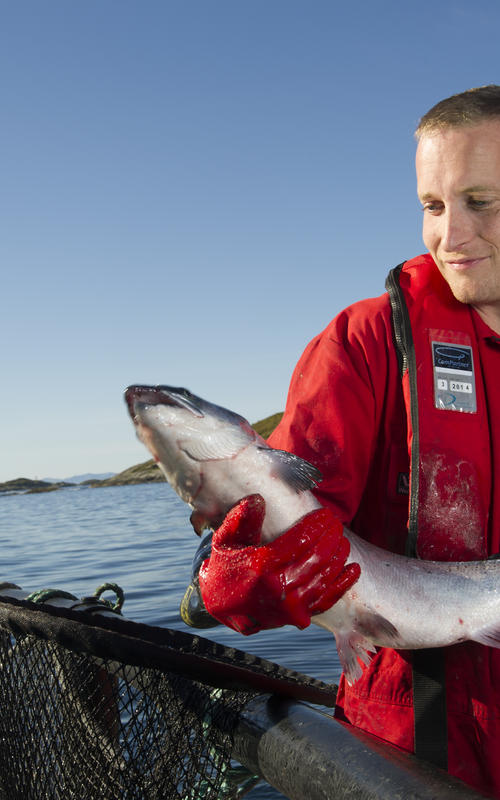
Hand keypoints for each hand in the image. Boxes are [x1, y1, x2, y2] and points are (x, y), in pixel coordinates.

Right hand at [198, 494, 359, 634]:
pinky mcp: (298, 617)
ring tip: (343, 540)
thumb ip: (241, 519)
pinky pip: (327, 600)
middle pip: (317, 557)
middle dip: (331, 536)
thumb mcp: (225, 540)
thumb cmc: (225, 567)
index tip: (326, 514)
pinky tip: (353, 569)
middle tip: (337, 523)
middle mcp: (278, 588)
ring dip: (338, 556)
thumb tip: (258, 499)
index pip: (300, 540)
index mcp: (261, 566)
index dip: (316, 524)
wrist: (220, 606)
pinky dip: (342, 584)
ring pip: (325, 577)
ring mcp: (290, 606)